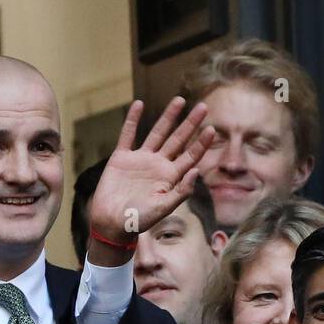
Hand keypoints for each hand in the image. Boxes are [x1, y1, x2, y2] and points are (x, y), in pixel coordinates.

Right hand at [87, 97, 212, 263]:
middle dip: (190, 124)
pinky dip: (132, 119)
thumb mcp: (163, 208)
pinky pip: (128, 135)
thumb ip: (181, 191)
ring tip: (180, 100)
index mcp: (170, 177)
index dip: (201, 143)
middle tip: (203, 107)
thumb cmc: (139, 220)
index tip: (211, 129)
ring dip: (168, 117)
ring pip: (157, 133)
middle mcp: (158, 165)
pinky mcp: (121, 158)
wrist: (112, 223)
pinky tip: (139, 104)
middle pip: (178, 140)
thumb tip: (197, 171)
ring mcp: (140, 159)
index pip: (190, 156)